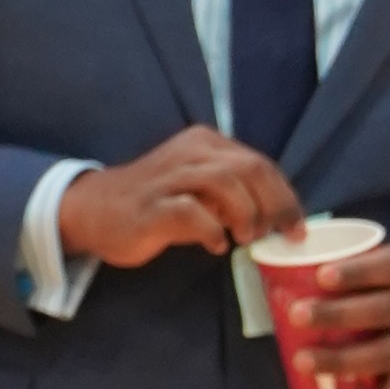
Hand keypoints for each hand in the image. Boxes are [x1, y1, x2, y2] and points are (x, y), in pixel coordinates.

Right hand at [60, 130, 303, 274]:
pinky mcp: (152, 206)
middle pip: (250, 169)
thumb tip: (275, 217)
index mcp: (205, 144)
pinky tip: (214, 244)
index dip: (286, 197)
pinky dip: (212, 231)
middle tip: (277, 234)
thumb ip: (232, 192)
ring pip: (226, 183)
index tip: (296, 227)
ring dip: (246, 214)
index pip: (260, 164)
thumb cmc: (153, 202)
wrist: (93, 209)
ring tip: (246, 238)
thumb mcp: (197, 185)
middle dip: (274, 205)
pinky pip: (192, 213)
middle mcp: (190, 153)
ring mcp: (170, 178)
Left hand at [292, 247, 389, 388]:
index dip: (357, 272)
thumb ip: (346, 260)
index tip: (321, 276)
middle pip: (383, 311)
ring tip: (302, 360)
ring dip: (341, 360)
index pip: (389, 266)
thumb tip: (284, 265)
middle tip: (296, 315)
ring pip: (384, 355)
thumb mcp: (381, 260)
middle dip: (338, 315)